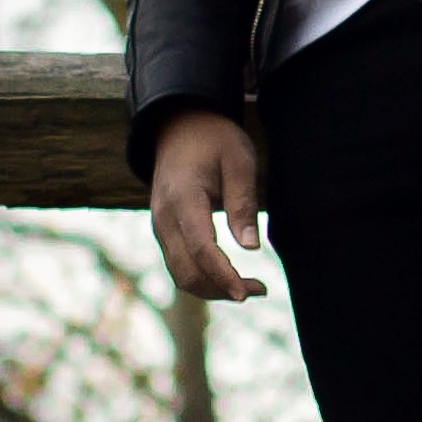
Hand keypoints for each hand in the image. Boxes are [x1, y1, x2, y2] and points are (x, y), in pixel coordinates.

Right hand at [147, 107, 268, 301]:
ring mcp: (160, 227)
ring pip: (181, 274)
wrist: (179, 128)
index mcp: (183, 197)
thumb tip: (251, 247)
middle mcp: (164, 218)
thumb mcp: (239, 160)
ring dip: (213, 288)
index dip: (223, 275)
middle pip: (187, 271)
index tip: (246, 293)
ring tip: (251, 288)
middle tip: (260, 289)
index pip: (200, 248)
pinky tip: (229, 277)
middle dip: (221, 288)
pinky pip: (179, 265)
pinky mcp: (164, 232)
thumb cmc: (215, 140)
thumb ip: (243, 203)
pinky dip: (203, 278)